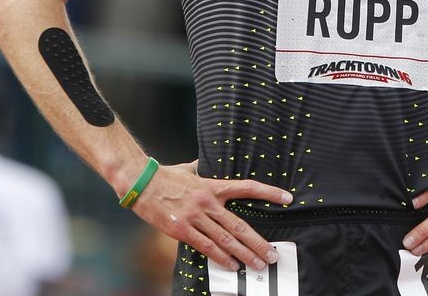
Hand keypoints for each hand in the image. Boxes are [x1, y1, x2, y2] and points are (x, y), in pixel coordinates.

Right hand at [129, 160, 292, 271]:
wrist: (140, 182)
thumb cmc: (165, 175)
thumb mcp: (189, 169)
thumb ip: (202, 170)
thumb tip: (207, 162)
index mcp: (213, 186)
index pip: (247, 187)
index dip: (269, 192)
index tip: (287, 199)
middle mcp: (208, 202)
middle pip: (240, 224)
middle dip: (258, 242)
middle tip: (273, 254)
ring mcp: (195, 216)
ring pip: (226, 239)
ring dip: (244, 254)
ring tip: (258, 264)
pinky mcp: (181, 229)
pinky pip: (205, 246)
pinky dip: (220, 257)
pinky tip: (232, 266)